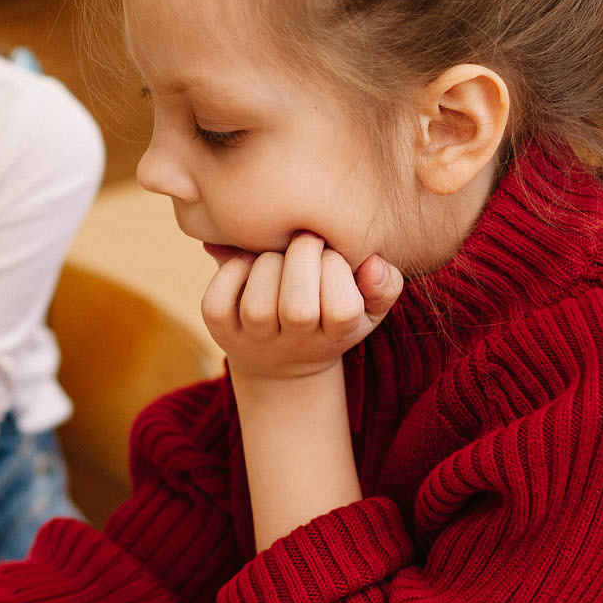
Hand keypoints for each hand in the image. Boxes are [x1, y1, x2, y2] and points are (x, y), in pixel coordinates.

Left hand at [202, 233, 401, 380]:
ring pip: (257, 306)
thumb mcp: (368, 307)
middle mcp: (293, 345)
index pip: (342, 308)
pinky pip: (217, 302)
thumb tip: (373, 264)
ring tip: (276, 255)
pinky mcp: (219, 330)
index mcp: (335, 336)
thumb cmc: (329, 317)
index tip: (331, 254)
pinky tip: (245, 263)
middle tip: (304, 242)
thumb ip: (385, 285)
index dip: (337, 271)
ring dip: (266, 265)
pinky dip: (228, 272)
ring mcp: (253, 341)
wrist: (279, 361)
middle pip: (298, 309)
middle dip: (302, 259)